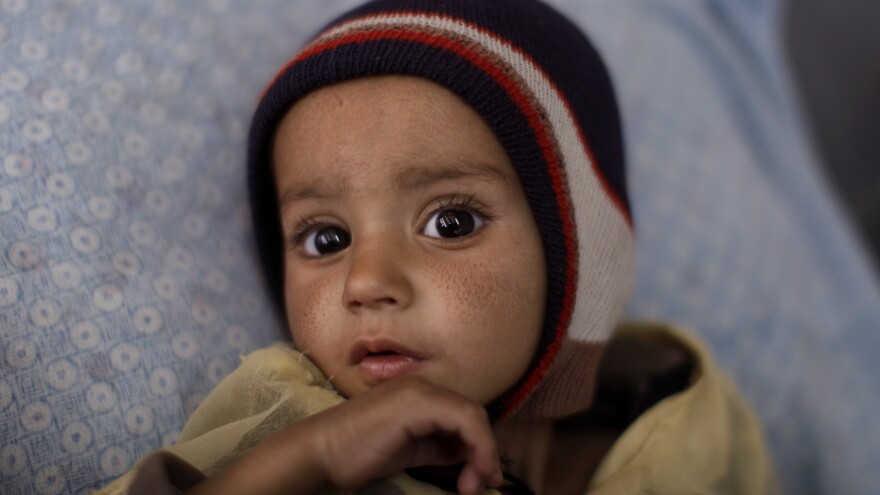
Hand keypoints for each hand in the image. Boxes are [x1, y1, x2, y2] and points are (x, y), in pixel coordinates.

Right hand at [189, 375, 502, 494]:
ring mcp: (420, 391)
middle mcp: (423, 386)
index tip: (483, 478)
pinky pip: (463, 421)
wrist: (323, 452)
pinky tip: (471, 473)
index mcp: (419, 394)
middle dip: (485, 451)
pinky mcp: (418, 403)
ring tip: (475, 485)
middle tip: (484, 484)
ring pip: (472, 416)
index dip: (480, 445)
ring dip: (483, 453)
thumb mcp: (408, 449)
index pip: (463, 414)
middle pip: (472, 414)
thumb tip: (466, 453)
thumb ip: (437, 445)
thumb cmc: (358, 453)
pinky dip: (477, 447)